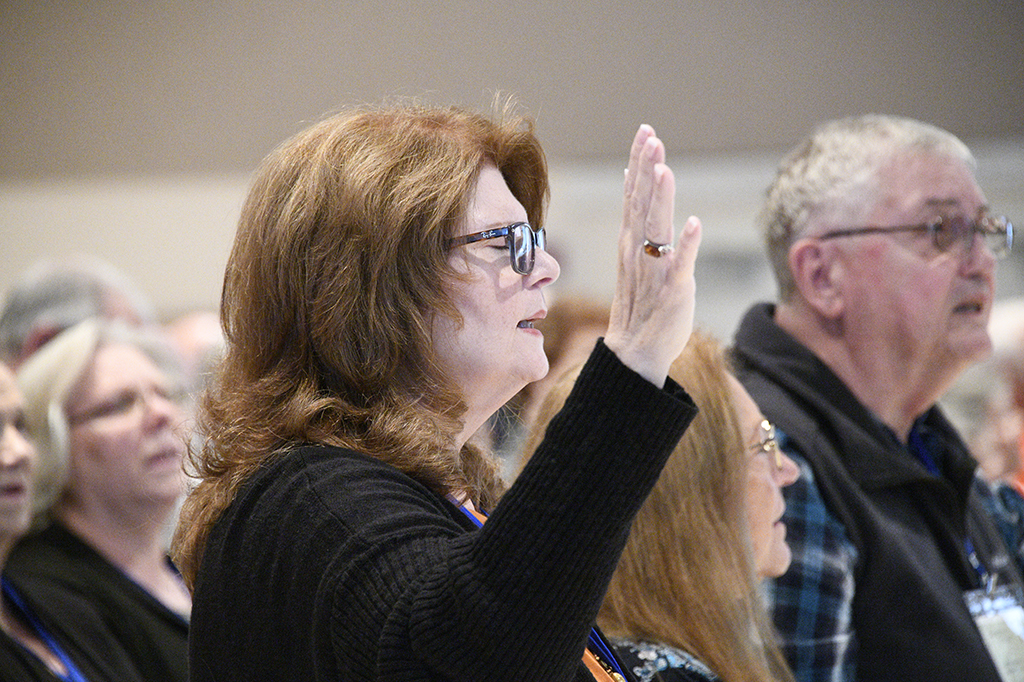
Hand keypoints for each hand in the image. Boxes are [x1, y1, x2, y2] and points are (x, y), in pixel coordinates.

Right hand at [604, 125, 701, 386]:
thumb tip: (645, 188)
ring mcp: (655, 272)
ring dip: (660, 199)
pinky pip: (679, 266)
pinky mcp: (674, 293)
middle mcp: (639, 254)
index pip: (634, 197)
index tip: (645, 133)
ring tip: (664, 168)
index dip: (639, 164)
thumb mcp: (641, 261)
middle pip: (641, 204)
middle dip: (646, 169)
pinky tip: (693, 224)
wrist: (636, 354)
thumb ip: (644, 227)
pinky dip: (686, 246)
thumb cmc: (643, 308)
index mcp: (632, 244)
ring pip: (656, 229)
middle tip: (650, 135)